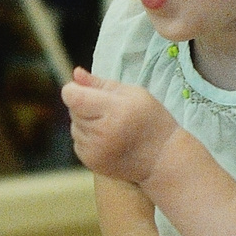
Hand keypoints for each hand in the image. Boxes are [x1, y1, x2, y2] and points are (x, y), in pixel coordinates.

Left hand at [62, 69, 177, 183]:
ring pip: (74, 126)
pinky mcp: (91, 162)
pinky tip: (108, 139)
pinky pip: (78, 142)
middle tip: (109, 111)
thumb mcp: (133, 93)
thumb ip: (101, 83)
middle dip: (85, 106)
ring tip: (111, 126)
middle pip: (73, 110)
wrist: (162, 158)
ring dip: (86, 123)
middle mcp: (101, 132)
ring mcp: (94, 150)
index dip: (74, 90)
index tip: (85, 90)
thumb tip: (76, 73)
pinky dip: (88, 138)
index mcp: (114, 110)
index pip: (73, 96)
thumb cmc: (151, 120)